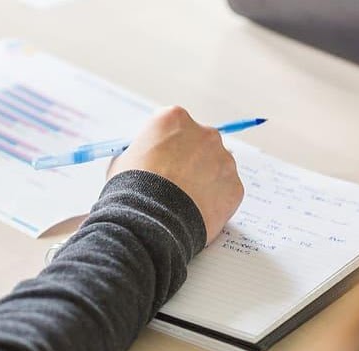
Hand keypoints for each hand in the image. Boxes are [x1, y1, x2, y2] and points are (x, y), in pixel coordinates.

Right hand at [109, 106, 243, 244]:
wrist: (150, 222)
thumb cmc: (131, 189)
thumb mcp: (124, 160)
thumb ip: (141, 151)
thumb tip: (146, 156)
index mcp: (174, 119)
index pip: (174, 125)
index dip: (165, 145)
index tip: (161, 160)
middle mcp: (204, 133)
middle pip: (200, 142)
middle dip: (190, 160)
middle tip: (175, 183)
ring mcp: (224, 159)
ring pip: (217, 166)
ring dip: (205, 179)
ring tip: (184, 202)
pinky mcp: (234, 186)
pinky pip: (225, 191)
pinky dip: (214, 201)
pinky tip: (195, 211)